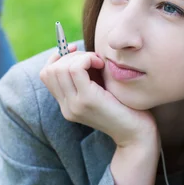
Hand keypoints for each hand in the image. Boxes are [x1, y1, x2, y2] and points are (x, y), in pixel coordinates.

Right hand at [39, 45, 159, 147]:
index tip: (78, 53)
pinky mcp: (87, 101)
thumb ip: (86, 74)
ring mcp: (73, 105)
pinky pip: (75, 69)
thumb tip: (75, 50)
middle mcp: (66, 107)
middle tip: (94, 60)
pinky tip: (101, 64)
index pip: (46, 74)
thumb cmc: (125, 107)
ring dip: (81, 57)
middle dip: (71, 56)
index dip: (58, 58)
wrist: (137, 134)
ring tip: (99, 63)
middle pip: (51, 70)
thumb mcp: (99, 88)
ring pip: (60, 68)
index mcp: (66, 104)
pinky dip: (87, 59)